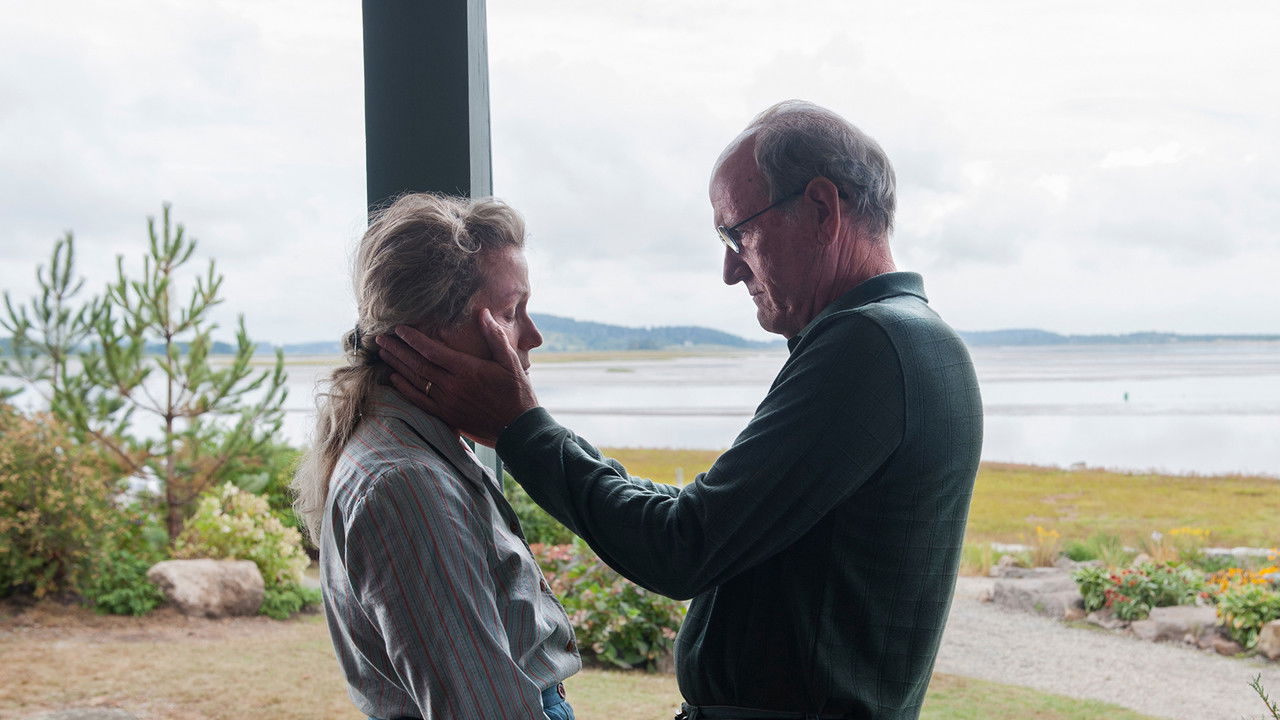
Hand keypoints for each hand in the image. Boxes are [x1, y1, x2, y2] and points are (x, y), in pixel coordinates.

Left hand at [375, 309, 538, 445]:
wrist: (518, 429)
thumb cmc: (517, 393)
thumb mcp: (511, 362)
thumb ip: (495, 337)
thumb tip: (482, 313)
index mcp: (467, 370)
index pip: (432, 351)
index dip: (413, 339)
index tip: (399, 329)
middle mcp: (453, 386)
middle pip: (418, 364)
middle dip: (398, 350)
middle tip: (381, 339)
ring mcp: (447, 402)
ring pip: (415, 381)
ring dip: (397, 366)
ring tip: (383, 353)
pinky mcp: (446, 416)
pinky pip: (419, 401)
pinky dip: (405, 389)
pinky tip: (394, 379)